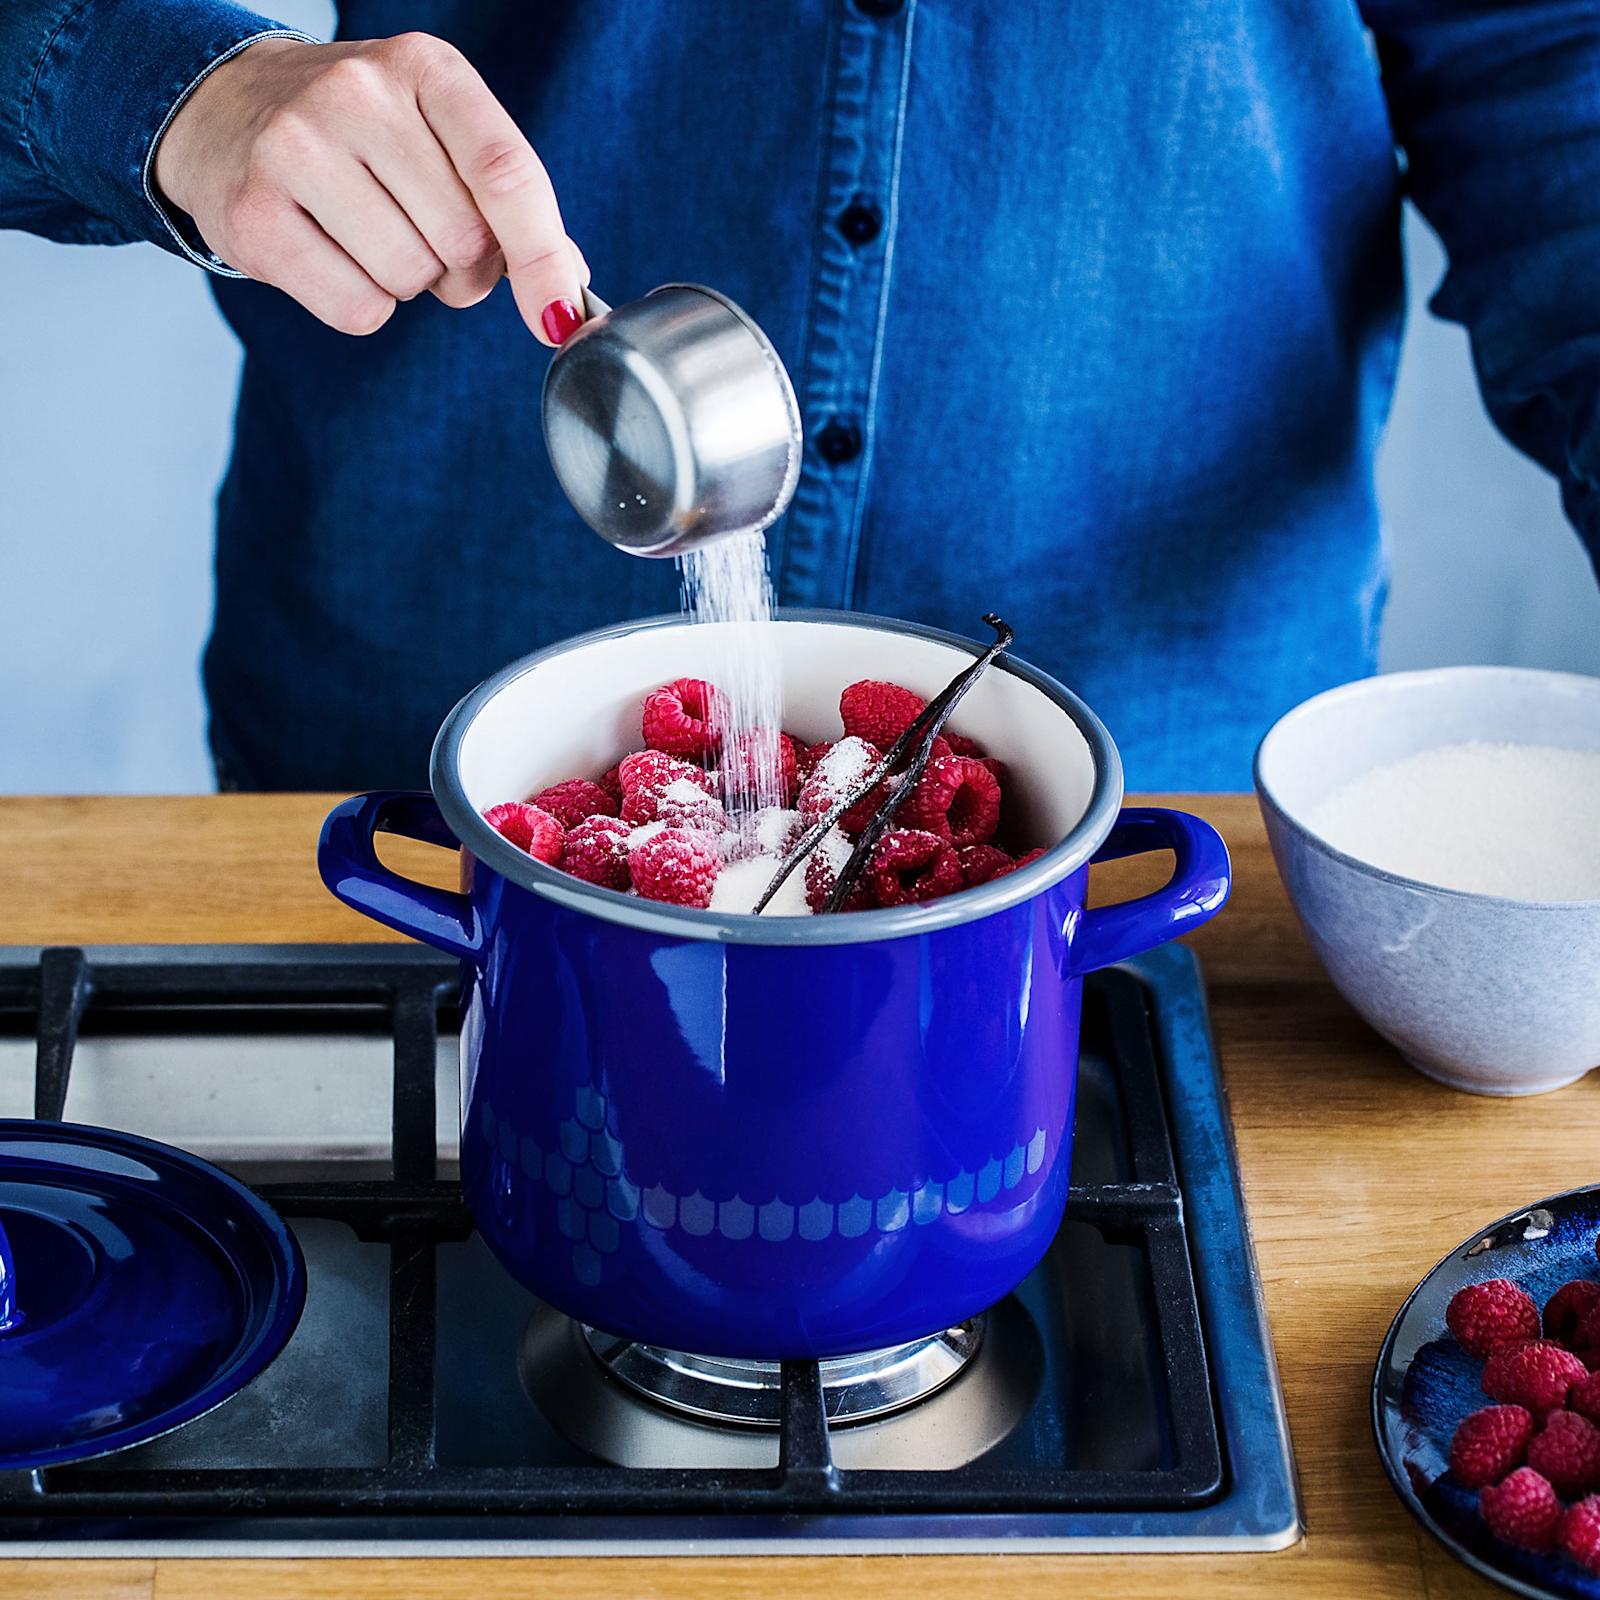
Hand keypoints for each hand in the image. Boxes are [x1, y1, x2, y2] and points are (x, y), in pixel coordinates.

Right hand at [154, 34, 587, 342]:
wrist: (226, 111)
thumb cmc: (361, 138)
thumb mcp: (441, 135)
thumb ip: (511, 202)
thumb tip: (568, 288)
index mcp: (426, 69)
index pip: (505, 171)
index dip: (542, 256)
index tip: (561, 317)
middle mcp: (358, 94)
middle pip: (464, 243)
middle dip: (463, 269)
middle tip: (424, 236)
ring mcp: (296, 148)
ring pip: (409, 280)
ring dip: (407, 284)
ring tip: (370, 235)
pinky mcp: (255, 214)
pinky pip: (358, 309)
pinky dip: (362, 305)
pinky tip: (333, 254)